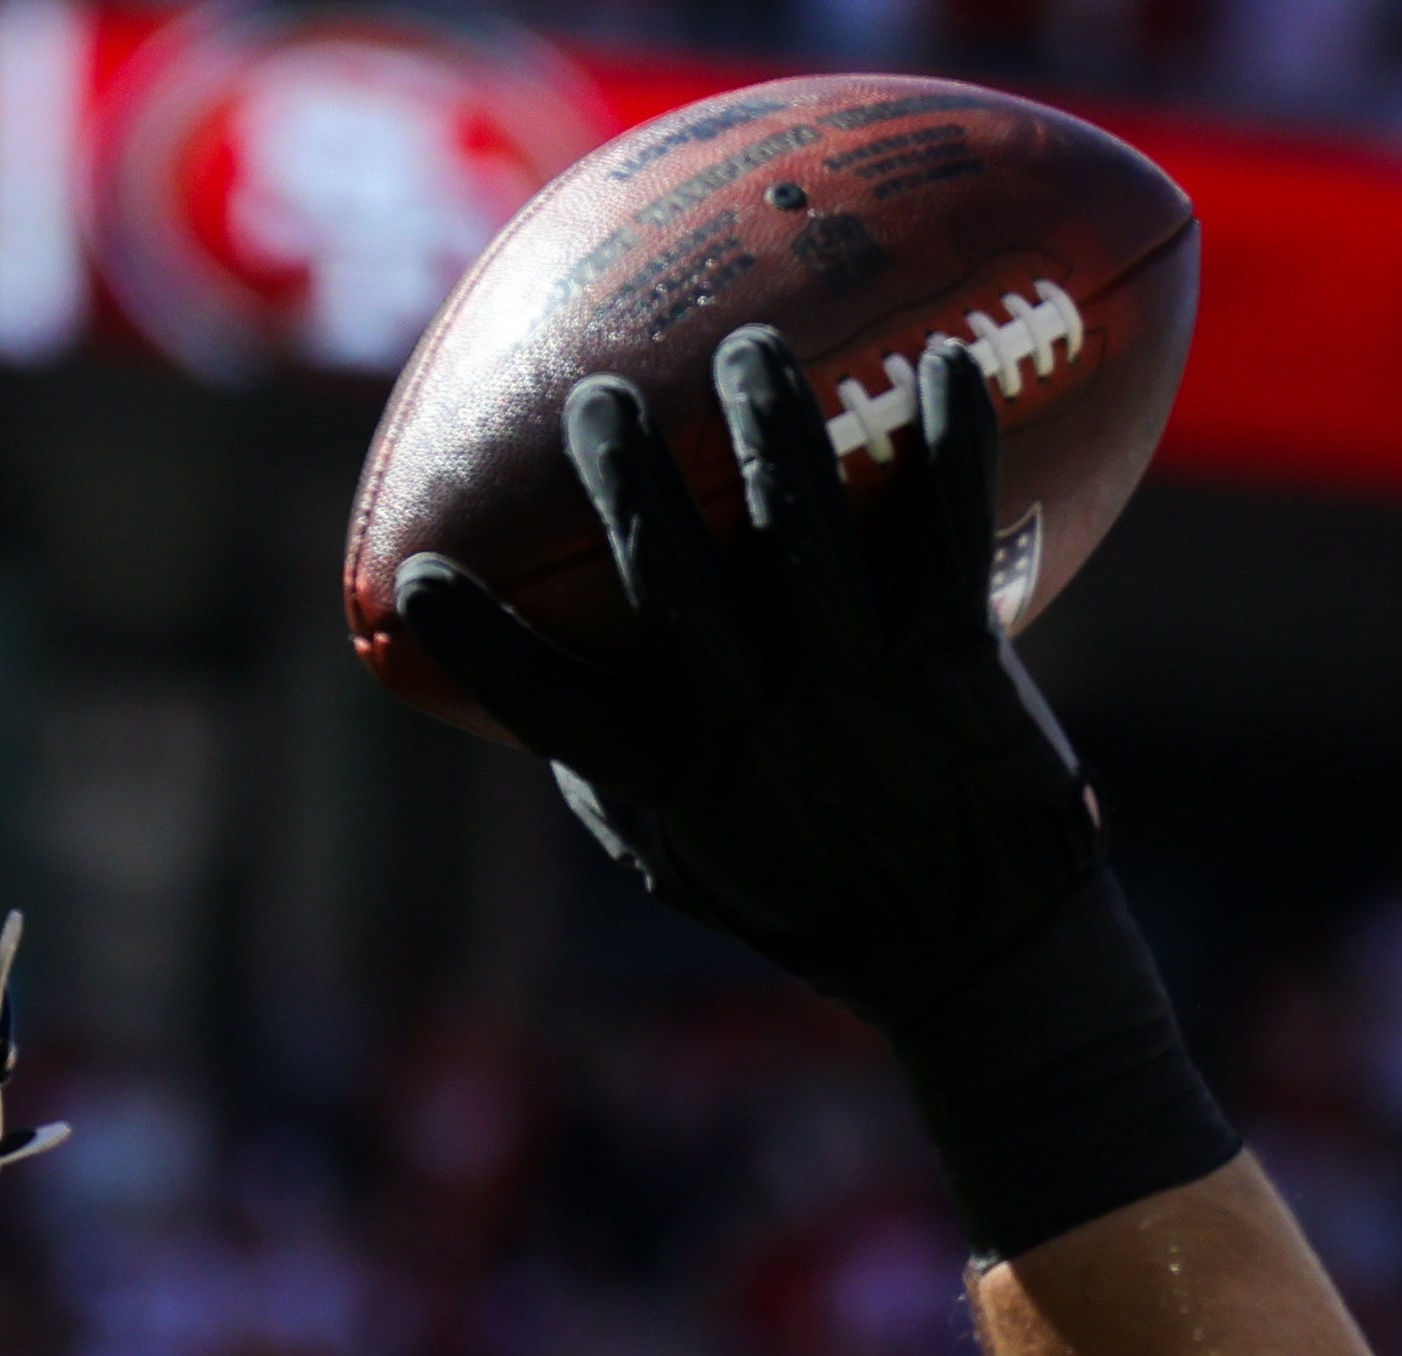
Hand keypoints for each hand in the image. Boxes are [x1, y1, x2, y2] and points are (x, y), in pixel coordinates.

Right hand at [390, 331, 1105, 1034]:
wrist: (985, 961)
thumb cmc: (816, 899)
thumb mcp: (697, 863)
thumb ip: (615, 776)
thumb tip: (516, 684)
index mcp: (686, 783)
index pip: (557, 711)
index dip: (483, 645)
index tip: (416, 575)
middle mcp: (766, 733)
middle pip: (676, 588)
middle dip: (630, 482)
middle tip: (599, 394)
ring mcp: (865, 694)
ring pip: (810, 539)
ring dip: (775, 431)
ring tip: (753, 347)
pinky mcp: (957, 666)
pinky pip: (949, 535)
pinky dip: (950, 447)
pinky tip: (950, 362)